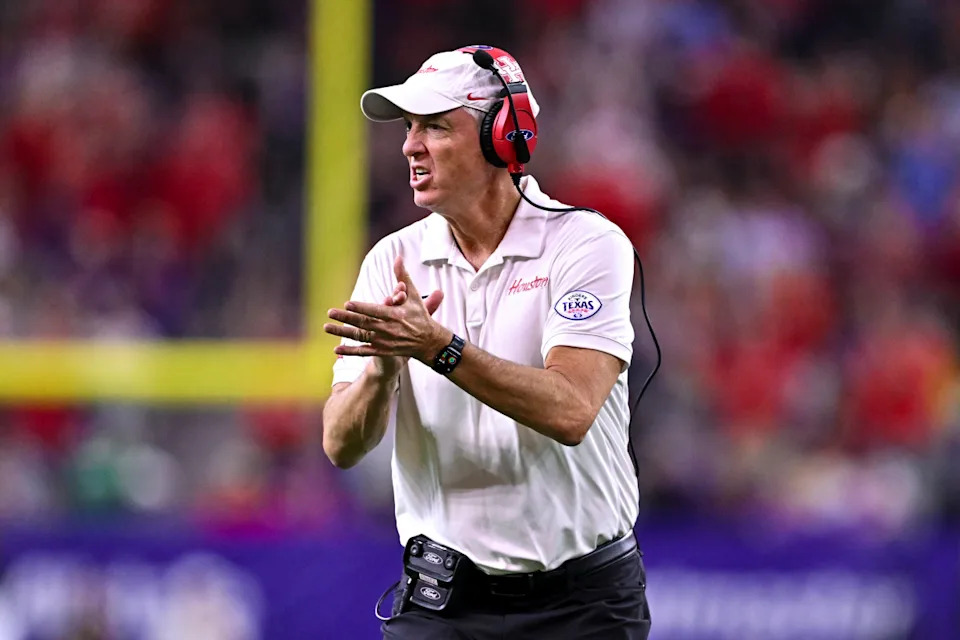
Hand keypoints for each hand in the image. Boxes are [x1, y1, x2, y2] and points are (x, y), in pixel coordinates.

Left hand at [325, 256, 447, 364]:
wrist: (429, 342)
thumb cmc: (419, 316)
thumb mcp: (414, 295)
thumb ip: (403, 276)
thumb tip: (398, 257)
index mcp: (396, 315)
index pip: (375, 311)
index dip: (361, 308)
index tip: (347, 304)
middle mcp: (389, 329)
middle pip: (364, 323)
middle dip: (346, 318)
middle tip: (330, 312)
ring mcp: (384, 342)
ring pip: (360, 337)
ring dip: (342, 332)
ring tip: (327, 327)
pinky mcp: (383, 351)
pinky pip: (363, 352)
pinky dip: (350, 351)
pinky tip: (336, 348)